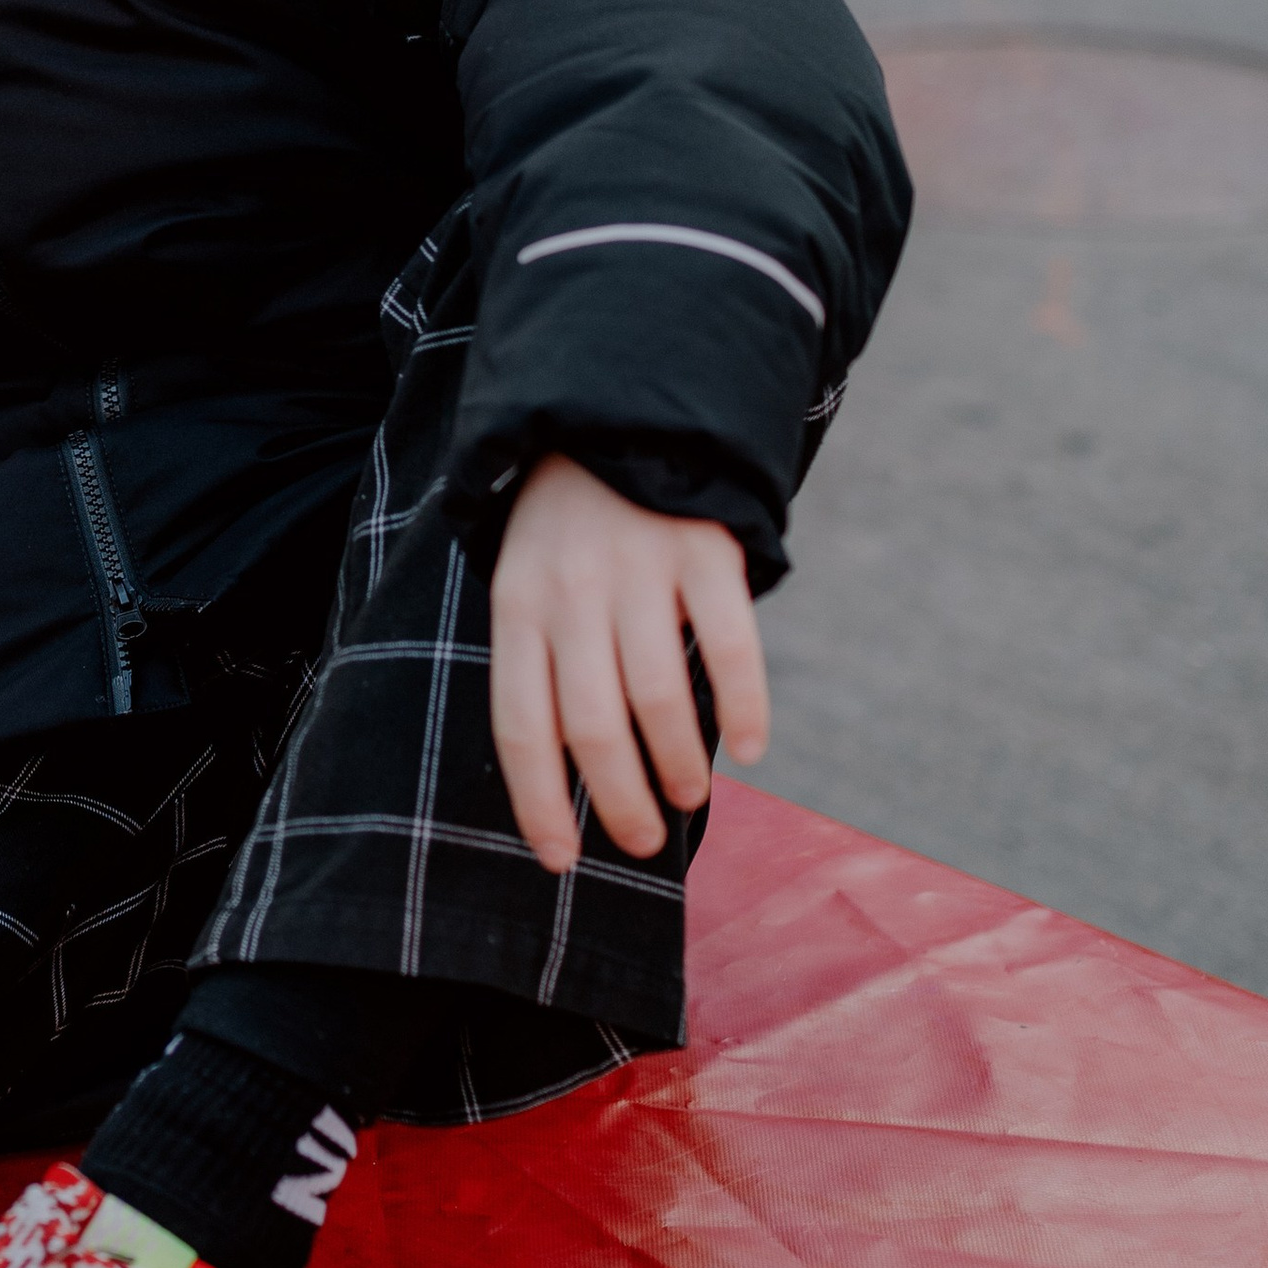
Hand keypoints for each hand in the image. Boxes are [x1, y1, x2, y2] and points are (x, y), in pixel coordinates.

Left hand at [488, 454, 768, 875]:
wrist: (618, 407)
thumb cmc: (569, 527)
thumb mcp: (528, 579)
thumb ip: (546, 658)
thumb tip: (574, 775)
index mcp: (517, 605)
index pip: (520, 728)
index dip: (539, 803)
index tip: (561, 860)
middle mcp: (572, 591)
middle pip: (591, 726)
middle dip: (618, 800)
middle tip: (643, 841)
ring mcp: (639, 568)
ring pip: (657, 697)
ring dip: (676, 764)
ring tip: (691, 798)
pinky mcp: (702, 548)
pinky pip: (730, 646)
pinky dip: (743, 706)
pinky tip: (749, 746)